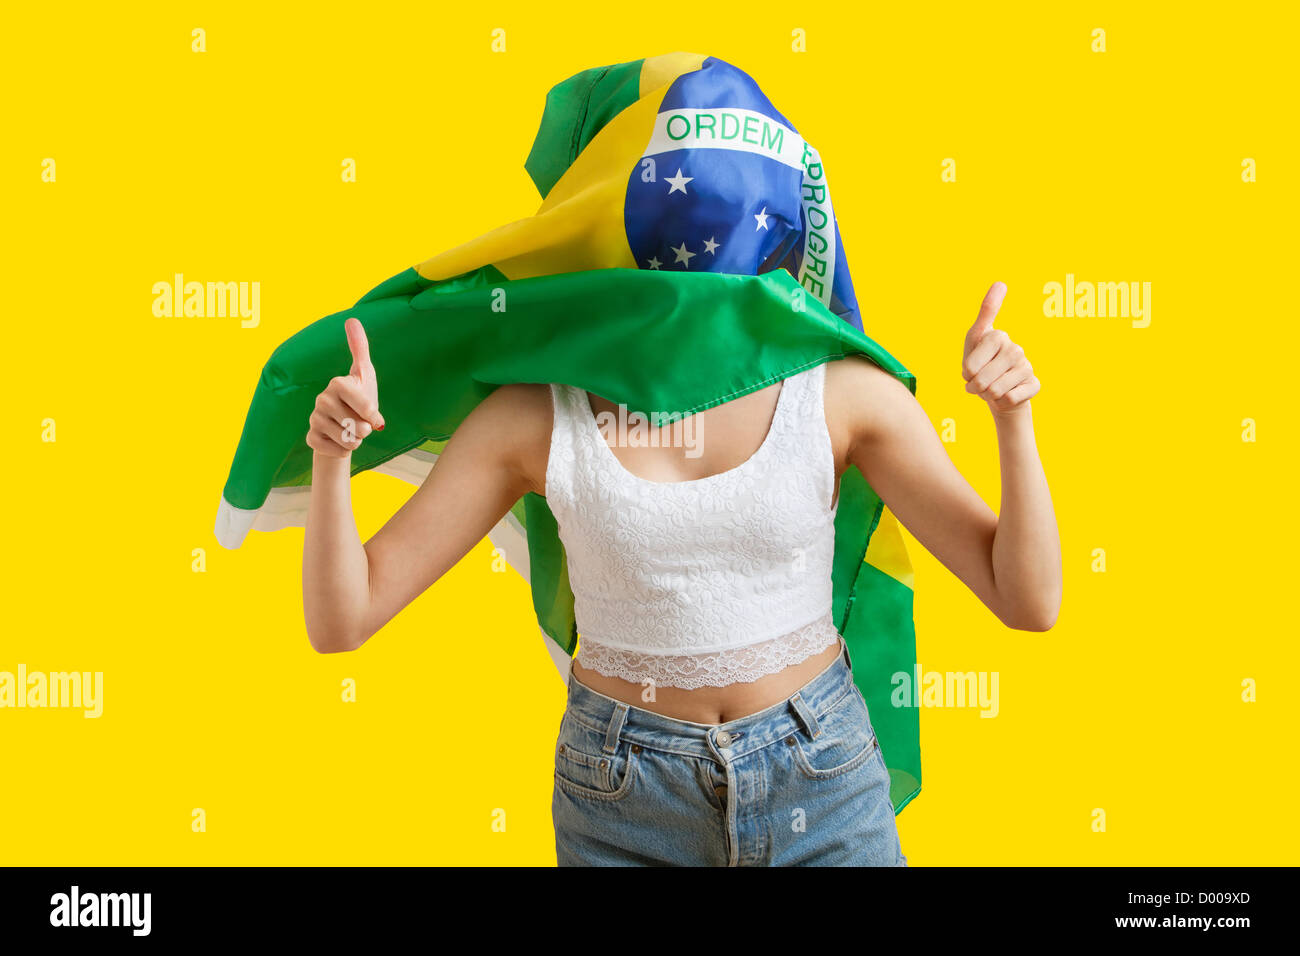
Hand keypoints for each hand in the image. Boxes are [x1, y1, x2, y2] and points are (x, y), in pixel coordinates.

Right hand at [306, 317, 385, 457]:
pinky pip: (337, 451)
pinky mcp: (311, 438)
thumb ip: (360, 348)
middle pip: (355, 423)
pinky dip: (345, 451)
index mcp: (336, 384)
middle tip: (361, 422)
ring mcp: (314, 419)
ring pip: (347, 439)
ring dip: (356, 440)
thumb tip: (351, 318)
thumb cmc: (359, 399)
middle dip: (365, 429)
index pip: (360, 401)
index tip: (374, 414)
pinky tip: (340, 441)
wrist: (346, 427)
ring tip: (352, 431)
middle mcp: (321, 399)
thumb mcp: (365, 374)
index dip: (370, 411)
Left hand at [962, 282, 1039, 416]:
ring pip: (995, 391)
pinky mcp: (1034, 384)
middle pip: (981, 379)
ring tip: (990, 388)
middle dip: (974, 387)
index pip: (972, 362)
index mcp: (998, 336)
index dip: (966, 372)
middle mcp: (1015, 348)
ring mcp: (1026, 366)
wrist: (998, 392)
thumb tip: (1001, 282)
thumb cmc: (981, 364)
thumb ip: (986, 312)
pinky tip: (1006, 394)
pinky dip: (1001, 402)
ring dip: (987, 395)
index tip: (971, 367)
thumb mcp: (974, 340)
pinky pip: (1009, 399)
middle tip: (978, 384)